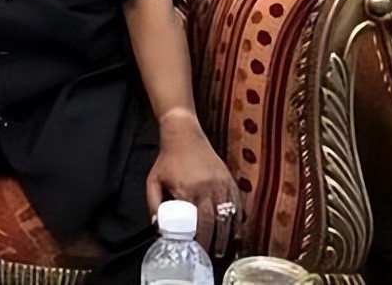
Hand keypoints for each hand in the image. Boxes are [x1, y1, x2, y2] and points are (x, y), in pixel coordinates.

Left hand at [146, 111, 240, 258]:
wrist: (184, 134)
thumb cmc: (167, 159)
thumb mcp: (153, 180)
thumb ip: (153, 204)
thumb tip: (158, 228)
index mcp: (189, 190)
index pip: (199, 223)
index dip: (201, 241)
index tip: (198, 252)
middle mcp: (209, 188)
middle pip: (217, 223)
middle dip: (217, 243)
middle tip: (214, 256)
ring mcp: (223, 184)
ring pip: (231, 216)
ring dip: (230, 235)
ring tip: (226, 249)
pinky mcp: (231, 180)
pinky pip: (238, 204)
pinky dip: (238, 219)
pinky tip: (234, 230)